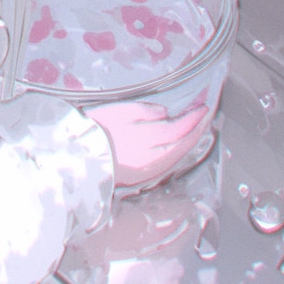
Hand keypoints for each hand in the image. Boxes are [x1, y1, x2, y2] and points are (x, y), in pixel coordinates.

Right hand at [86, 99, 210, 189]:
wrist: (77, 158)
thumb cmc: (94, 130)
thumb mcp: (117, 112)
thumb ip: (144, 111)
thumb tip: (166, 113)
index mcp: (146, 139)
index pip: (178, 128)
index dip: (193, 118)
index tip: (203, 107)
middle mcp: (152, 158)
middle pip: (182, 145)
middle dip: (197, 130)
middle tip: (206, 116)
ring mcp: (148, 170)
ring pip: (177, 156)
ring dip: (191, 142)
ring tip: (198, 129)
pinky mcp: (141, 176)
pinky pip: (168, 164)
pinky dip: (179, 153)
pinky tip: (180, 146)